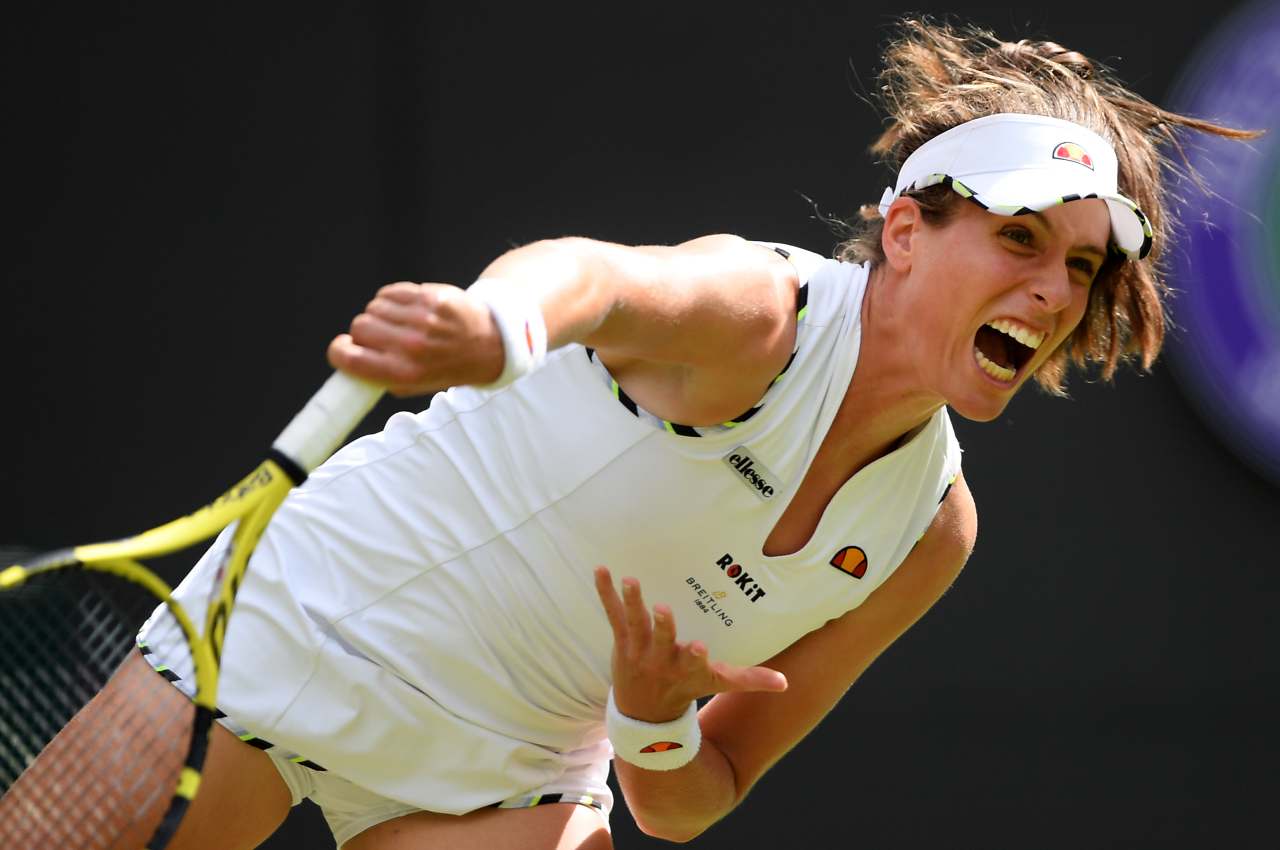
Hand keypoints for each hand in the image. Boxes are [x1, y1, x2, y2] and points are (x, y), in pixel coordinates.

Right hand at [327, 281, 503, 395]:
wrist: (489, 344)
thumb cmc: (446, 367)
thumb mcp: (414, 385)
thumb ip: (381, 376)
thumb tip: (347, 360)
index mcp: (404, 372)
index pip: (349, 357)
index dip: (339, 352)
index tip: (343, 349)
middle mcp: (412, 345)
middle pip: (359, 327)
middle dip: (363, 333)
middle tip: (379, 338)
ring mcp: (422, 318)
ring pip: (374, 307)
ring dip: (379, 315)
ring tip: (397, 324)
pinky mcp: (430, 296)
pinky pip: (390, 292)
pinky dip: (391, 299)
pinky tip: (405, 310)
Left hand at [593, 566, 786, 722]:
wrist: (643, 713)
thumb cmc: (685, 689)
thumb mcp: (717, 684)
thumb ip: (750, 680)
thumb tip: (785, 683)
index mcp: (686, 670)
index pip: (693, 663)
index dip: (695, 656)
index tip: (698, 647)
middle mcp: (661, 660)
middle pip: (662, 641)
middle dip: (663, 626)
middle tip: (662, 609)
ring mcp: (638, 649)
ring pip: (634, 624)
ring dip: (632, 602)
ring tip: (630, 581)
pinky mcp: (622, 639)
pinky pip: (613, 614)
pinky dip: (606, 593)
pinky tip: (601, 570)